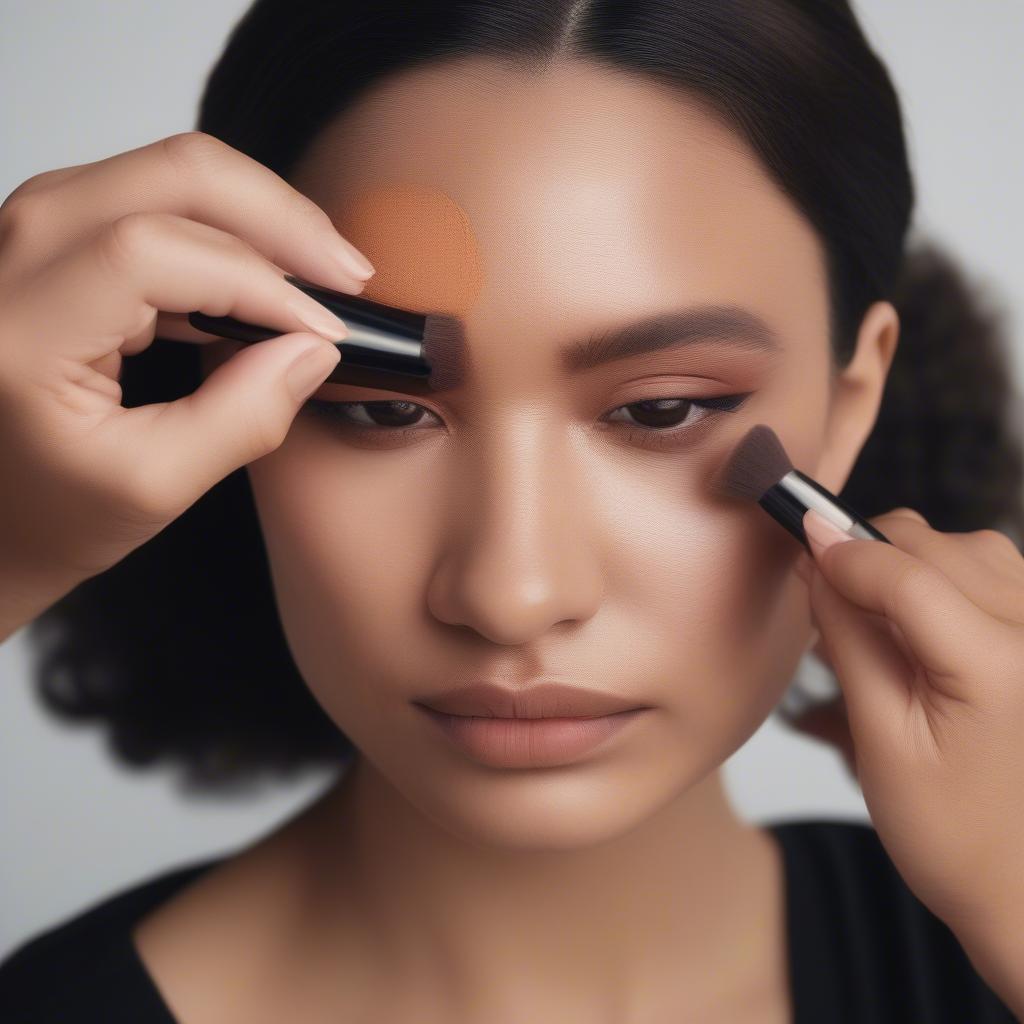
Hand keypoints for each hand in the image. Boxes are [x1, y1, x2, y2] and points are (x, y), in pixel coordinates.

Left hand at [0, 132, 372, 637]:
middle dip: (279, 217)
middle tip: (347, 274)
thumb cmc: (45, 511)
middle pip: (171, 176)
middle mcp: (11, 256)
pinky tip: (269, 277)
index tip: (324, 330)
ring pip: (169, 172)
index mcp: (21, 331)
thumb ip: (241, 419)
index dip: (258, 283)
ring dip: (260, 216)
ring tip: (319, 274)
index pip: (154, 254)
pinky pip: (156, 197)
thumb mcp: (152, 488)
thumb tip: (314, 350)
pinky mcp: (57, 233)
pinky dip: (228, 228)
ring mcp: (29, 232)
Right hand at [790, 505, 1023, 938]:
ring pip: (968, 549)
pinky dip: (947, 580)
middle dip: (870, 557)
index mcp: (1000, 664)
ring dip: (910, 566)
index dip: (840, 549)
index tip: (796, 533)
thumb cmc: (956, 837)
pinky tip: (923, 625)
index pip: (905, 572)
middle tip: (829, 603)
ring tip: (876, 620)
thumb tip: (817, 562)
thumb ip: (848, 638)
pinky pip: (997, 573)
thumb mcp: (879, 740)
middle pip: (936, 546)